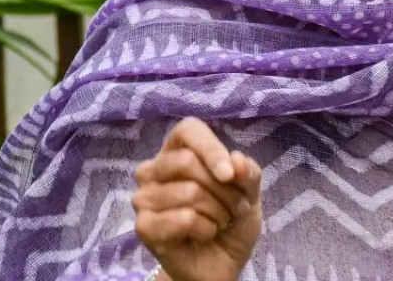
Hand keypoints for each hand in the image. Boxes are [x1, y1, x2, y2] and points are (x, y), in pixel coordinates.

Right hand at [133, 117, 262, 280]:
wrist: (222, 263)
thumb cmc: (230, 220)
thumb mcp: (249, 193)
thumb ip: (248, 173)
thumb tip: (236, 161)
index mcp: (178, 151)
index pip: (188, 130)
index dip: (212, 149)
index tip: (230, 174)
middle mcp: (154, 170)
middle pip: (188, 162)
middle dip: (223, 189)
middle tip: (235, 208)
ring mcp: (144, 198)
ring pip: (189, 192)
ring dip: (218, 212)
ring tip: (220, 222)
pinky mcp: (143, 226)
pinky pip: (184, 219)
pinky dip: (206, 229)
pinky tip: (204, 234)